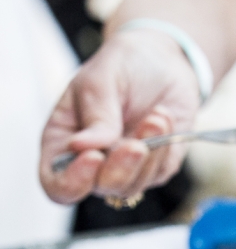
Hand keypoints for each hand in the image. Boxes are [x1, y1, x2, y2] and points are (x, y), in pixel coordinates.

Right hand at [40, 29, 199, 204]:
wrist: (164, 61)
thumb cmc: (122, 66)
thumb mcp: (101, 79)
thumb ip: (95, 115)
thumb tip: (83, 147)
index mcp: (63, 141)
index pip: (57, 184)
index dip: (72, 182)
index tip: (93, 156)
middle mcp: (92, 162)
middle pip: (100, 188)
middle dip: (120, 168)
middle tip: (136, 144)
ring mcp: (124, 168)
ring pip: (131, 187)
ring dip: (147, 156)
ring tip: (157, 117)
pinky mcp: (154, 168)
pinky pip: (157, 174)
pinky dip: (163, 148)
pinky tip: (163, 118)